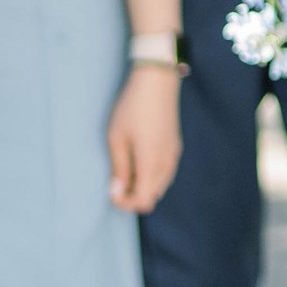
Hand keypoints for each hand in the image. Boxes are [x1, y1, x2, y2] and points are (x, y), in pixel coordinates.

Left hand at [108, 61, 183, 212]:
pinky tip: (139, 161)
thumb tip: (117, 191)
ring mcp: (173, 155)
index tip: (111, 193)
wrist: (157, 82)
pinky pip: (166, 172)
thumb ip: (119, 168)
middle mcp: (166, 163)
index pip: (144, 201)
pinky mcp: (175, 146)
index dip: (126, 204)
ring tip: (125, 172)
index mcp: (151, 164)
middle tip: (115, 184)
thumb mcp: (117, 138)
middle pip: (153, 196)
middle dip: (134, 196)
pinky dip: (152, 176)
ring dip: (144, 186)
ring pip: (161, 185)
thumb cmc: (132, 108)